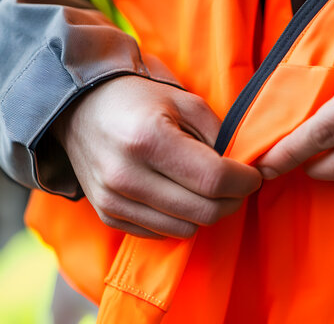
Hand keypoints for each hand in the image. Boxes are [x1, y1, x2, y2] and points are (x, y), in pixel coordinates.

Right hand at [52, 76, 261, 238]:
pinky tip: (178, 194)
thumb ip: (219, 136)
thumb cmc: (139, 100)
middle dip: (232, 200)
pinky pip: (161, 233)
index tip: (253, 175)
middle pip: (204, 211)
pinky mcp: (108, 215)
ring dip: (206, 211)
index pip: (214, 179)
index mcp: (149, 139)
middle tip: (238, 185)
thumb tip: (244, 169)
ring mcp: (114, 199)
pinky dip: (179, 219)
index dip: (244, 181)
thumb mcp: (186, 102)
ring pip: (186, 228)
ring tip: (206, 188)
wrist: (80, 108)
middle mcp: (127, 175)